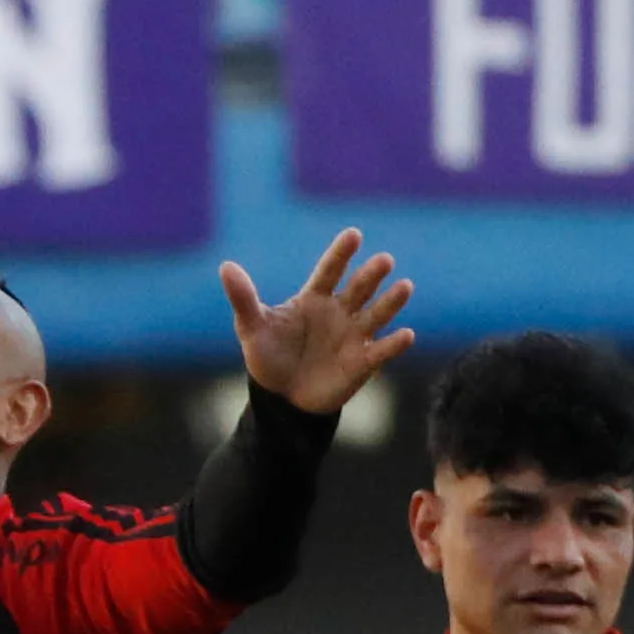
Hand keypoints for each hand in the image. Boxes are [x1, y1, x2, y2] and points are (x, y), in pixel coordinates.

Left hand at [221, 228, 416, 416]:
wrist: (281, 398)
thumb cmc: (268, 357)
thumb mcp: (251, 327)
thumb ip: (243, 297)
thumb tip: (226, 266)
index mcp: (314, 299)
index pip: (330, 271)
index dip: (341, 254)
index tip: (354, 235)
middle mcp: (339, 313)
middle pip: (358, 288)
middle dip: (372, 274)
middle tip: (384, 260)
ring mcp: (353, 336)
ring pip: (377, 314)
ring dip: (391, 301)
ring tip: (405, 286)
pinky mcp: (363, 362)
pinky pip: (382, 351)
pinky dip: (395, 344)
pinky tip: (407, 334)